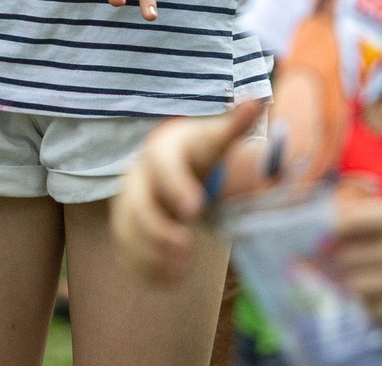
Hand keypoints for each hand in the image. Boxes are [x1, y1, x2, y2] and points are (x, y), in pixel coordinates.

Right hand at [113, 99, 262, 281]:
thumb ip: (234, 124)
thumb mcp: (213, 138)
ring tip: (182, 271)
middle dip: (158, 231)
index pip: (163, 167)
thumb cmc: (196, 151)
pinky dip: (144, 269)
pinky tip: (171, 281)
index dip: (176, 186)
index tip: (197, 209)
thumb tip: (257, 101)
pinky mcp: (124, 227)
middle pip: (136, 205)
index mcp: (159, 151)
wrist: (169, 163)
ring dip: (150, 254)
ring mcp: (125, 203)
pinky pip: (126, 251)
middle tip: (187, 250)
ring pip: (126, 232)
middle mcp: (136, 177)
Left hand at [328, 196, 381, 329]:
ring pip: (359, 286)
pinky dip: (378, 309)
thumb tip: (339, 219)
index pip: (355, 221)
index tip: (339, 237)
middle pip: (351, 257)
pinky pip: (375, 311)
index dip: (340, 230)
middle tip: (367, 266)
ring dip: (365, 288)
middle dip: (354, 263)